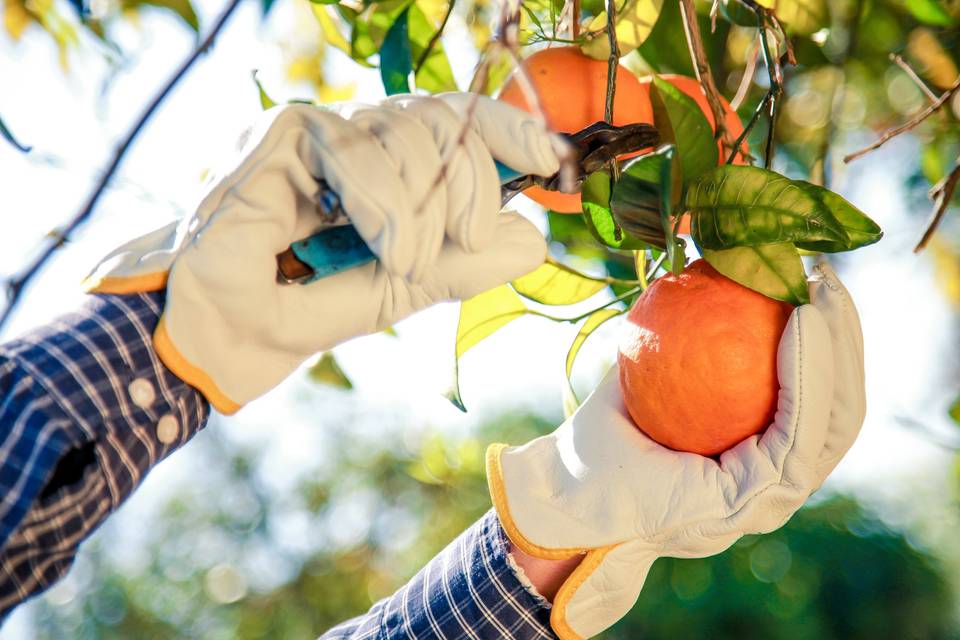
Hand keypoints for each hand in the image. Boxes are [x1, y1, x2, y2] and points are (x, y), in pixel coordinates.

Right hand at [84, 93, 561, 412]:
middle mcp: (355, 140)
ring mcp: (320, 131)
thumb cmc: (294, 314)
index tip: (553, 158)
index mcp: (383, 171)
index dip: (509, 131)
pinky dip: (385, 201)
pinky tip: (379, 241)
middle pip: (445, 119)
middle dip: (472, 182)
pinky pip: (362, 146)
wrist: (215, 336)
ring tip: (403, 260)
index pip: (455, 126)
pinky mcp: (285, 132)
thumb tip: (532, 239)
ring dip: (425, 206)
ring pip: (411, 128)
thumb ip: (456, 264)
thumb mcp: (394, 292)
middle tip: (466, 238)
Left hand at [486, 262, 865, 639]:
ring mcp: (772, 498)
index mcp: (760, 462)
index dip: (826, 341)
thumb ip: (686, 343)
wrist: (569, 491)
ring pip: (832, 418)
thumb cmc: (605, 439)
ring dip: (835, 349)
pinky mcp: (758, 500)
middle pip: (838, 407)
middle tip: (827, 276)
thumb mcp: (651, 377)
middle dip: (844, 337)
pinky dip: (806, 372)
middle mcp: (777, 485)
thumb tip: (707, 273)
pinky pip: (794, 428)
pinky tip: (799, 322)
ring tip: (822, 292)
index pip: (816, 399)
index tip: (812, 280)